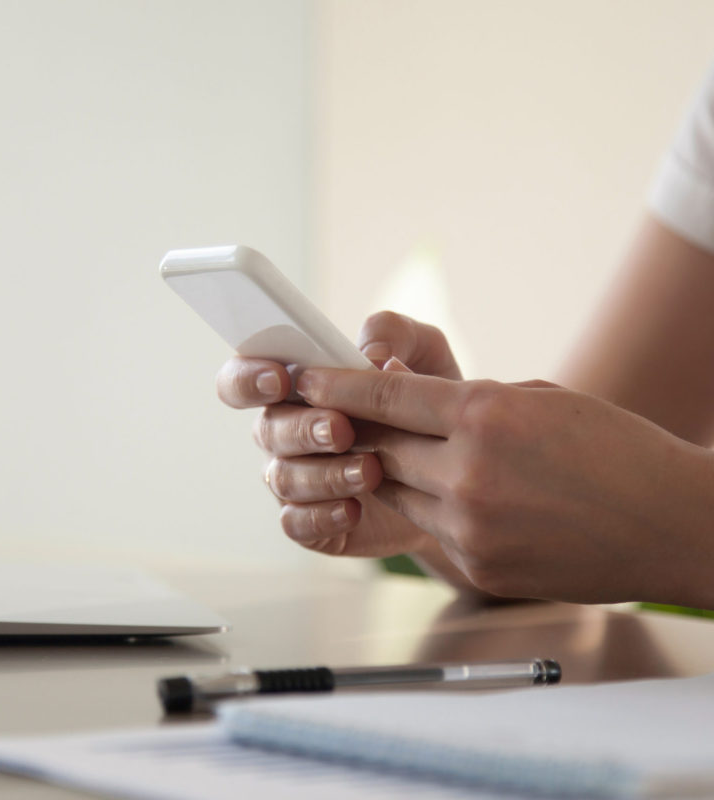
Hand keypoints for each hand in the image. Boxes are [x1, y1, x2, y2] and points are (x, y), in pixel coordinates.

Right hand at [216, 312, 474, 578]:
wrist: (458, 470)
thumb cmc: (428, 402)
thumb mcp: (424, 354)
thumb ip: (395, 334)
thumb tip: (371, 354)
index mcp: (296, 387)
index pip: (243, 378)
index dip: (248, 378)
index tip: (280, 379)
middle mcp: (285, 432)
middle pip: (267, 429)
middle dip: (303, 428)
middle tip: (342, 429)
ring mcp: (295, 479)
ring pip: (284, 478)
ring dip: (324, 474)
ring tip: (370, 471)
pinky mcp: (312, 522)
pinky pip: (296, 523)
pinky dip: (322, 516)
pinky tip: (354, 509)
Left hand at [294, 367, 713, 605]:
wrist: (671, 523)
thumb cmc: (616, 449)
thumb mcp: (540, 399)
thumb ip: (471, 402)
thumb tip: (418, 403)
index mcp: (484, 415)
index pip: (385, 396)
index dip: (337, 385)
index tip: (305, 378)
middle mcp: (468, 472)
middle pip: (379, 447)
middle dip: (357, 431)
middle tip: (342, 418)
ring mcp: (470, 525)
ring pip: (397, 491)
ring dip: (394, 472)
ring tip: (411, 457)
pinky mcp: (477, 565)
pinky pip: (430, 528)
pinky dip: (432, 508)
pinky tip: (462, 497)